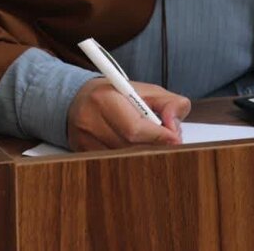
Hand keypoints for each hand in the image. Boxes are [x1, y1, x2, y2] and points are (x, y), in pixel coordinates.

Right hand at [66, 78, 190, 150]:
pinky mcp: (82, 154)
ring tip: (151, 141)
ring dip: (144, 153)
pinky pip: (113, 163)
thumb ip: (168, 103)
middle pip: (130, 146)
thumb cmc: (116, 94)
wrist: (77, 99)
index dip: (158, 136)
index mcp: (105, 98)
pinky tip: (135, 148)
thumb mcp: (146, 90)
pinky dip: (130, 158)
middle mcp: (90, 121)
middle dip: (155, 145)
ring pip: (123, 158)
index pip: (134, 127)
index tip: (175, 138)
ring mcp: (84, 141)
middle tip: (169, 143)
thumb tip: (174, 126)